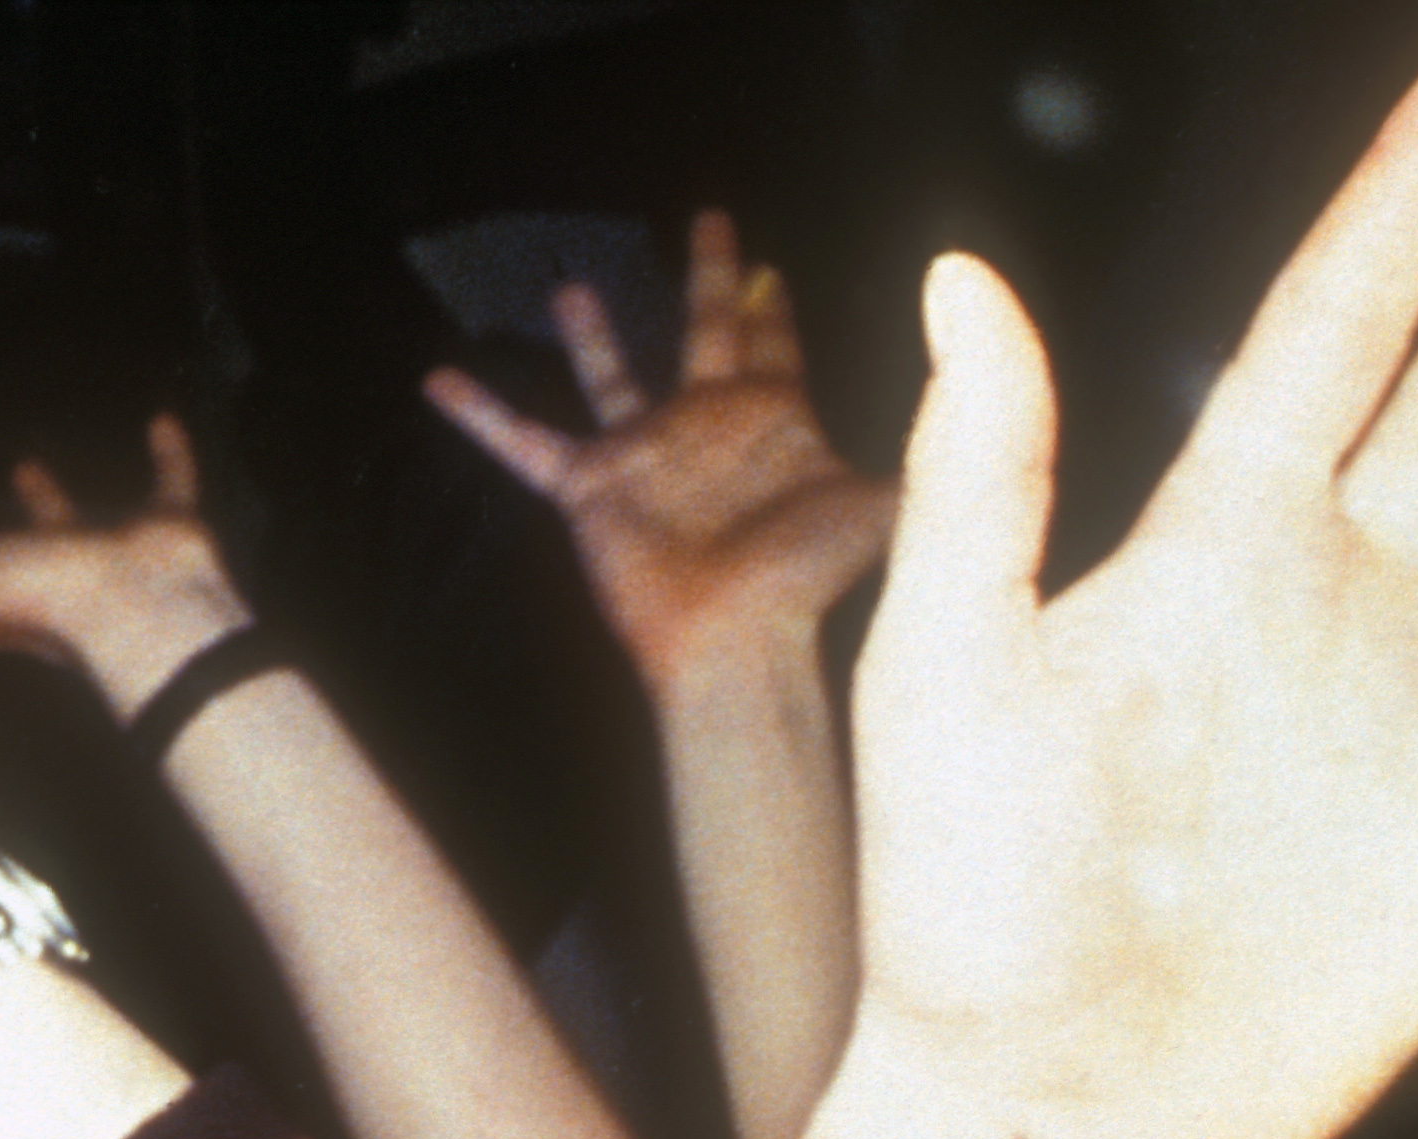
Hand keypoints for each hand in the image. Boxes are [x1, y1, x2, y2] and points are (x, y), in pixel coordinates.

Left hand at [0, 416, 254, 712]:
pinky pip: (169, 481)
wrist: (134, 605)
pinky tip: (162, 424)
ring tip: (26, 460)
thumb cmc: (33, 601)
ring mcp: (109, 556)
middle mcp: (48, 577)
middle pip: (5, 553)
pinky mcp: (164, 529)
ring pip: (76, 523)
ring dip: (50, 496)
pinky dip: (169, 455)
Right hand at [429, 213, 893, 695]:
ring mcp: (644, 455)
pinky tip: (439, 380)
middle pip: (702, 328)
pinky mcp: (591, 491)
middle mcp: (704, 424)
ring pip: (611, 375)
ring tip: (570, 284)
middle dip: (707, 276)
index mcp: (772, 417)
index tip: (770, 262)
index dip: (775, 301)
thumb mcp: (882, 496)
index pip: (774, 339)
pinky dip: (484, 415)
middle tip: (709, 220)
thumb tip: (978, 396)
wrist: (736, 639)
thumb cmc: (808, 578)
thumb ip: (924, 449)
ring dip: (593, 333)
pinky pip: (526, 443)